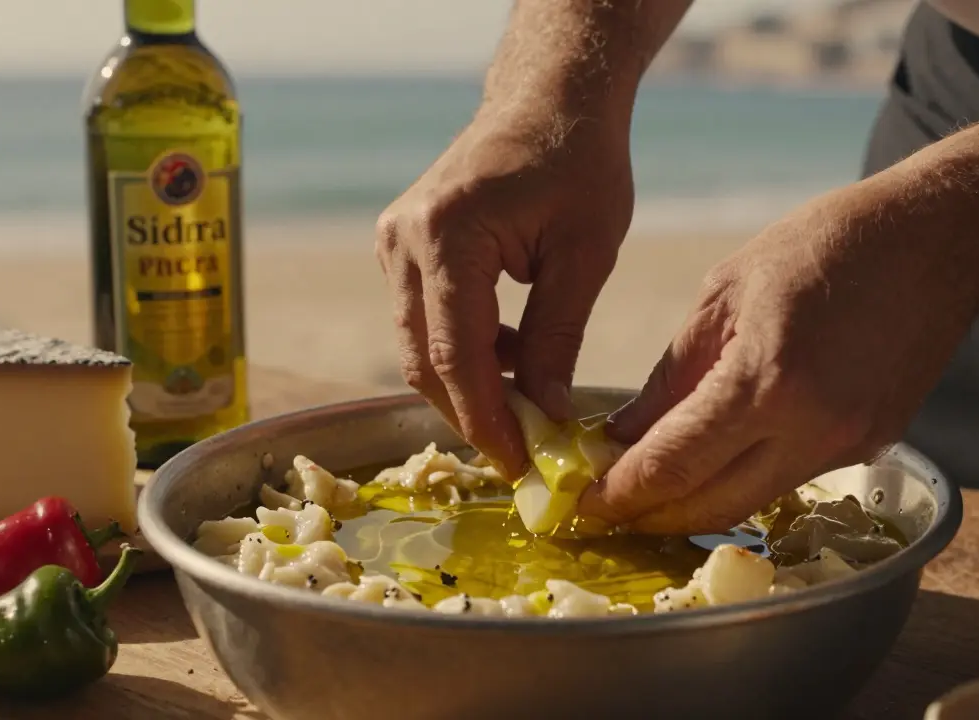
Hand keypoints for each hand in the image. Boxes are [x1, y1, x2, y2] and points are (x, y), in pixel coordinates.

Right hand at [376, 109, 633, 477]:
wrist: (547, 98)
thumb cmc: (578, 162)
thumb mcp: (585, 255)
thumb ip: (559, 338)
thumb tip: (545, 415)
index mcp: (447, 236)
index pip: (456, 356)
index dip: (486, 420)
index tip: (519, 465)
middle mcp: (403, 241)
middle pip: (423, 359)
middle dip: (472, 413)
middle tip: (521, 453)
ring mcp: (394, 242)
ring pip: (419, 345)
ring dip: (469, 383)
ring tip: (528, 404)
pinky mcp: (400, 246)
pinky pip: (424, 319)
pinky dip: (463, 349)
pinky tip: (513, 354)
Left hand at [579, 176, 978, 533]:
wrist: (939, 240)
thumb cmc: (824, 245)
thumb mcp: (725, 293)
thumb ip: (672, 376)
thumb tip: (625, 436)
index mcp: (765, 381)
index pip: (673, 466)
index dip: (620, 493)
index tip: (584, 502)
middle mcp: (811, 429)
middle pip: (710, 507)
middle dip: (650, 516)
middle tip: (607, 509)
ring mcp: (849, 445)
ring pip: (751, 501)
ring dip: (696, 504)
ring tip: (651, 487)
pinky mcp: (874, 447)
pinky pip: (791, 477)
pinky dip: (745, 477)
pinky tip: (716, 460)